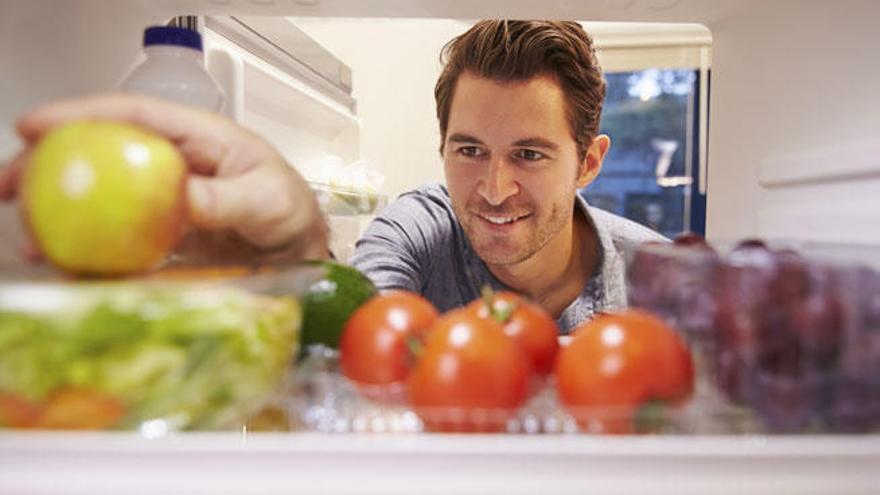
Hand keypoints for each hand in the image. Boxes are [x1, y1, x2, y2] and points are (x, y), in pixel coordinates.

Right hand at [0, 93, 328, 264]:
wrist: (298, 251)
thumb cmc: (289, 210)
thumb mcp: (268, 199)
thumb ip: (227, 199)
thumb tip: (179, 198)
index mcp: (195, 138)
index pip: (133, 115)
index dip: (80, 114)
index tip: (34, 126)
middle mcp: (169, 163)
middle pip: (99, 151)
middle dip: (48, 164)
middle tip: (8, 188)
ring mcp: (159, 199)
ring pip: (97, 195)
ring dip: (58, 213)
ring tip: (30, 238)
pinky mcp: (156, 234)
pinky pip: (114, 237)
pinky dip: (86, 250)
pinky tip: (66, 265)